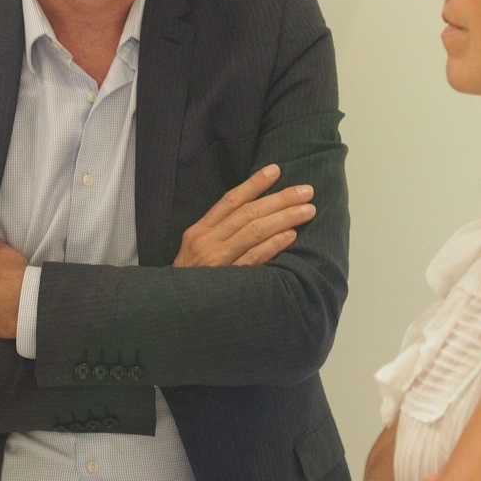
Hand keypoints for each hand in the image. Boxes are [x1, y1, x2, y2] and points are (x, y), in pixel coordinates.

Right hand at [174, 165, 315, 267]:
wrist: (174, 310)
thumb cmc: (191, 279)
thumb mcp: (196, 249)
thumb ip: (219, 232)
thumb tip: (255, 213)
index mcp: (199, 230)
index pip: (230, 200)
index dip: (254, 184)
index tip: (276, 170)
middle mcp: (207, 241)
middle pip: (248, 213)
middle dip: (280, 199)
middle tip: (306, 191)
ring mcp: (217, 261)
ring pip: (254, 232)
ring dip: (284, 218)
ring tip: (306, 210)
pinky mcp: (229, 281)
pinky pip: (255, 258)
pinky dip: (274, 245)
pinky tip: (291, 235)